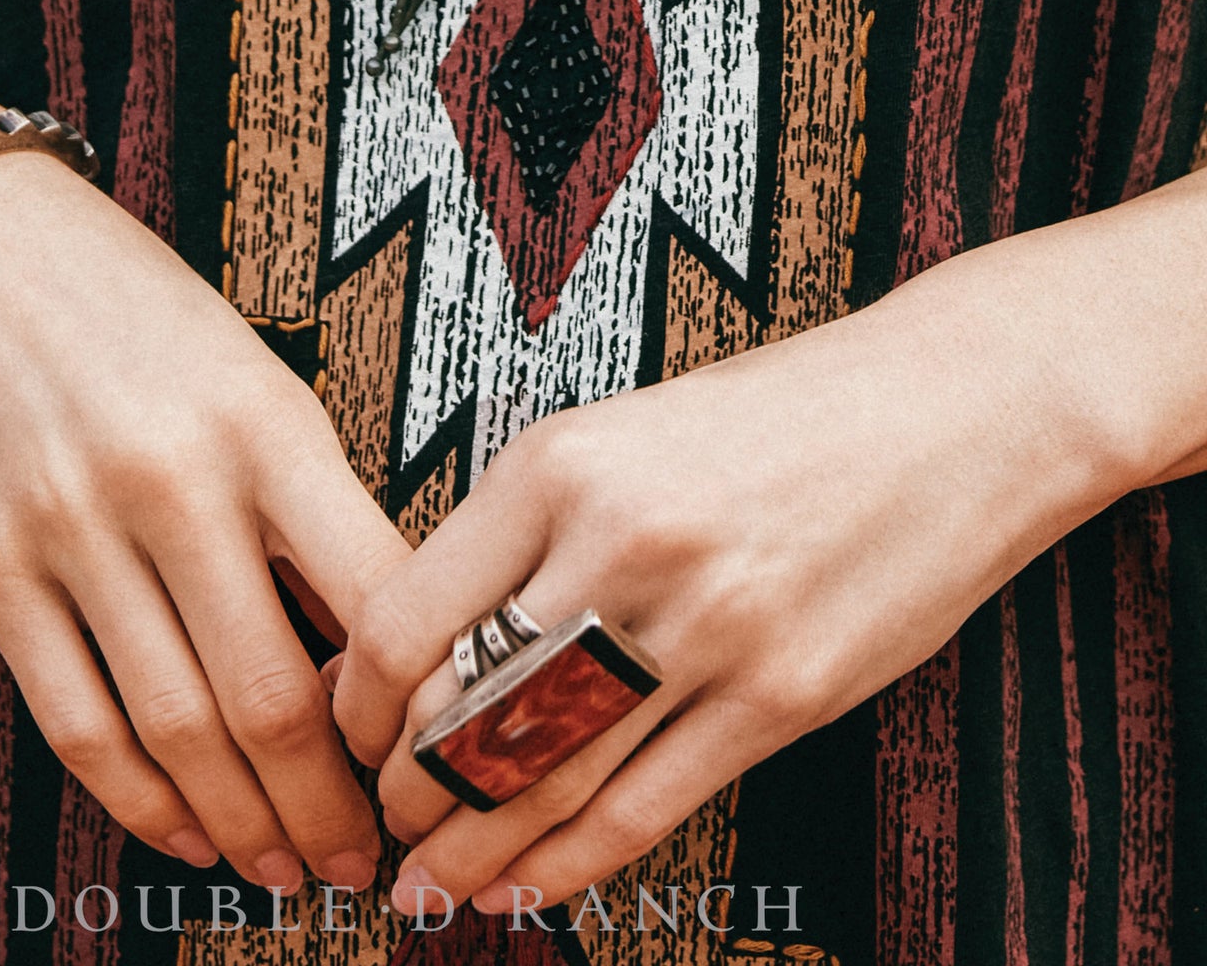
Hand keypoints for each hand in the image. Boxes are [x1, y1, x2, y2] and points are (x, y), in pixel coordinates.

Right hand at [0, 147, 407, 886]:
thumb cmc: (130, 307)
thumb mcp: (251, 372)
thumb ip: (308, 500)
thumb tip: (378, 650)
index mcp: (266, 421)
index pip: (373, 597)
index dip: (412, 709)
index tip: (436, 759)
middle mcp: (174, 479)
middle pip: (273, 697)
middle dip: (331, 807)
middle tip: (366, 861)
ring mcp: (73, 528)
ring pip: (176, 729)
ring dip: (242, 824)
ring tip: (286, 868)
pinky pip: (76, 720)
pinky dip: (139, 799)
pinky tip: (185, 830)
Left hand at [333, 226, 1162, 913]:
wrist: (950, 406)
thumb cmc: (779, 415)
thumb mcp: (622, 433)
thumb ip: (533, 527)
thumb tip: (438, 641)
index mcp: (560, 464)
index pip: (405, 619)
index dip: (354, 705)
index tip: (342, 734)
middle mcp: (620, 544)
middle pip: (463, 714)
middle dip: (407, 792)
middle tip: (382, 827)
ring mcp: (706, 627)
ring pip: (548, 778)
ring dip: (474, 848)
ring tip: (434, 882)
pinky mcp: (781, 695)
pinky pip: (648, 807)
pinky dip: (572, 863)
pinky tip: (529, 886)